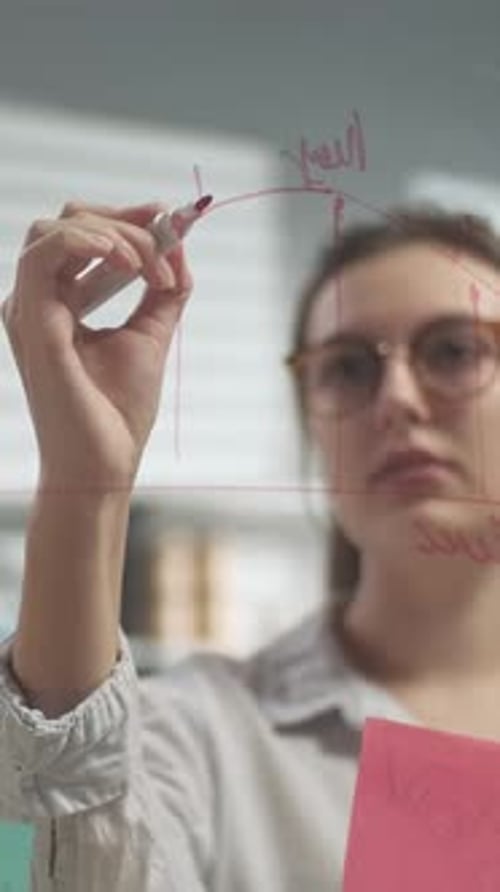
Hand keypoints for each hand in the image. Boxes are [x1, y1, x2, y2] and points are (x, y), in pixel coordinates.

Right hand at [1, 199, 193, 493]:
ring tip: (150, 268)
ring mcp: (29, 307)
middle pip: (69, 221)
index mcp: (60, 303)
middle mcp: (38, 299)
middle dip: (124, 219)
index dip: (127, 219)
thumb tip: (180, 249)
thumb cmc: (118, 412)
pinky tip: (128, 263)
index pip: (83, 235)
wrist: (105, 463)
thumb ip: (162, 293)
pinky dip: (90, 242)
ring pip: (58, 228)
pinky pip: (46, 251)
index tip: (169, 218)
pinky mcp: (31, 319)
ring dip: (115, 234)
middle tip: (167, 234)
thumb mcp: (150, 337)